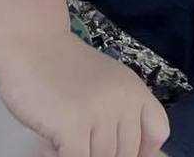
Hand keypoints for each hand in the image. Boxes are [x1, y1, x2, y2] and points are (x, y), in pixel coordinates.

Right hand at [0, 31, 168, 156]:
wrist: (35, 46)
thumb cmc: (67, 70)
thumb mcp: (108, 85)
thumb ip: (121, 111)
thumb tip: (129, 151)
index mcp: (137, 91)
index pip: (158, 132)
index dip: (142, 152)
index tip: (118, 153)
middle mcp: (125, 101)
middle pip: (126, 152)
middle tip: (83, 146)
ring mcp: (100, 112)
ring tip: (66, 144)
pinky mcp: (73, 124)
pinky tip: (53, 149)